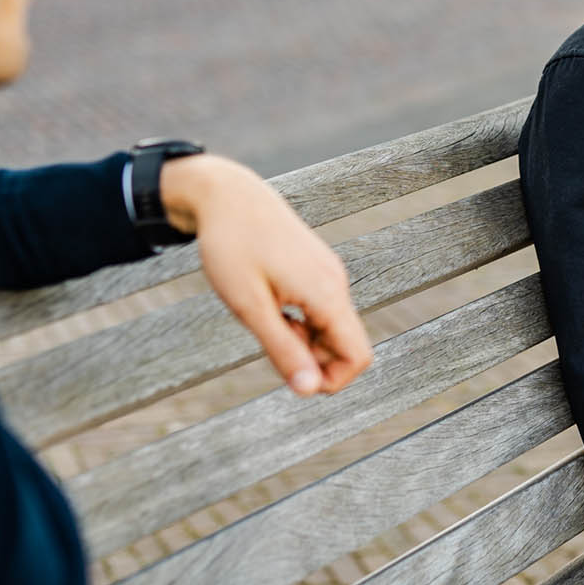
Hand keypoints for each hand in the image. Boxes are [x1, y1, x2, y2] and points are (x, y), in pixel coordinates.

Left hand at [160, 154, 370, 396]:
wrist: (227, 194)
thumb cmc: (232, 247)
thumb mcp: (250, 306)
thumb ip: (282, 349)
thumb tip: (308, 390)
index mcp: (326, 293)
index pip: (357, 356)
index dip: (330, 380)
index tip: (289, 376)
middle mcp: (336, 283)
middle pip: (347, 345)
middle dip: (313, 360)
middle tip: (268, 344)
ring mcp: (328, 273)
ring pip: (332, 327)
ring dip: (304, 340)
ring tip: (264, 319)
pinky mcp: (316, 268)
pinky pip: (321, 308)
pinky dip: (300, 321)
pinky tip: (269, 304)